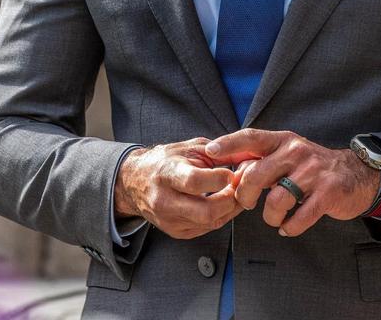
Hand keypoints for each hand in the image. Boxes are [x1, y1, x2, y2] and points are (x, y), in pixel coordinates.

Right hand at [113, 137, 245, 239]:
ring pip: (210, 223)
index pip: (194, 181)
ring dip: (230, 209)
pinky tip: (223, 202)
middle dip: (230, 200)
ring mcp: (169, 220)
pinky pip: (207, 228)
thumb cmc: (166, 160)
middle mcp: (165, 200)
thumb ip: (216, 153)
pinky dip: (221, 216)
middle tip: (239, 187)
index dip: (219, 179)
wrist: (135, 182)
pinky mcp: (176, 232)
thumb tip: (245, 160)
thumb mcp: (189, 148)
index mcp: (166, 173)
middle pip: (206, 211)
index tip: (232, 172)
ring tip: (234, 193)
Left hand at [204, 129, 380, 237]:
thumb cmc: (312, 167)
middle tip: (245, 203)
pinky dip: (290, 227)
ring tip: (275, 219)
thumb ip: (260, 158)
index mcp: (283, 141)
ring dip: (270, 216)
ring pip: (276, 200)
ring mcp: (313, 172)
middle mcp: (296, 152)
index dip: (228, 144)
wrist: (357, 175)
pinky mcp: (328, 193)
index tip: (209, 152)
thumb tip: (225, 167)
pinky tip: (289, 227)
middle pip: (256, 174)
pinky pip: (300, 218)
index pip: (251, 138)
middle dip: (244, 195)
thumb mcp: (287, 153)